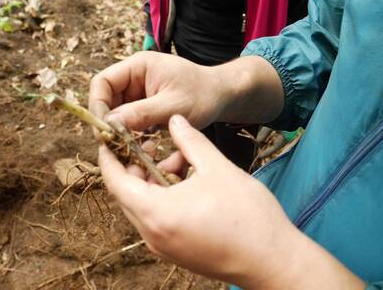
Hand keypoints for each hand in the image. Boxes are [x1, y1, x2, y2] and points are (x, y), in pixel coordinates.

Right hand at [89, 51, 285, 131]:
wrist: (223, 97)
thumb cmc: (203, 94)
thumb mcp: (173, 106)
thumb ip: (142, 113)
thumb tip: (110, 124)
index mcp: (137, 66)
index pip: (102, 82)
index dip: (98, 105)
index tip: (104, 129)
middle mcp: (133, 77)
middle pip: (106, 99)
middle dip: (108, 121)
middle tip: (115, 144)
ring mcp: (138, 92)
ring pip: (115, 113)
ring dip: (120, 129)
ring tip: (130, 146)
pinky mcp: (145, 106)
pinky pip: (128, 120)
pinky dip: (131, 133)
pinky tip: (141, 144)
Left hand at [99, 115, 364, 288]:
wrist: (273, 261)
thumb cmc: (247, 216)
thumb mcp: (218, 168)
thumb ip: (191, 141)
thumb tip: (175, 121)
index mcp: (155, 212)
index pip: (115, 180)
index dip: (109, 155)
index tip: (112, 137)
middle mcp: (152, 234)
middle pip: (127, 194)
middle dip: (135, 166)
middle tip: (152, 144)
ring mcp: (163, 247)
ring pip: (144, 206)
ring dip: (153, 181)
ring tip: (180, 161)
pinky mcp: (177, 252)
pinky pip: (158, 219)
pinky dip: (164, 198)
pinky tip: (188, 182)